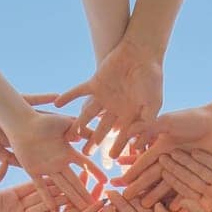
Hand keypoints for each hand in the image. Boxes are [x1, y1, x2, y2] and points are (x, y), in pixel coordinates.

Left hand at [8, 112, 108, 211]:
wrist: (21, 123)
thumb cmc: (43, 120)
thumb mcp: (65, 122)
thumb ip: (80, 128)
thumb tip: (94, 135)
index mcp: (67, 151)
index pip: (85, 165)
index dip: (95, 173)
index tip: (105, 182)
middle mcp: (58, 162)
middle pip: (74, 181)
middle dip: (84, 194)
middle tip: (94, 206)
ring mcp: (46, 168)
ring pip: (61, 186)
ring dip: (71, 198)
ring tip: (80, 210)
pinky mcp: (33, 171)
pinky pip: (41, 186)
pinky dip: (47, 197)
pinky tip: (54, 209)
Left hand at [55, 37, 164, 159]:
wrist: (141, 52)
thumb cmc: (151, 77)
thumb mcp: (153, 102)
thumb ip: (147, 120)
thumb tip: (139, 140)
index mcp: (130, 113)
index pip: (121, 134)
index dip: (117, 146)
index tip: (111, 158)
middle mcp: (115, 107)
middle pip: (101, 128)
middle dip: (94, 141)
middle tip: (85, 154)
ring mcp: (104, 96)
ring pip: (88, 114)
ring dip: (79, 124)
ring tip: (71, 135)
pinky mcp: (95, 83)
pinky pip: (78, 92)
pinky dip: (68, 97)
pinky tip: (57, 104)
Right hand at [112, 105, 211, 196]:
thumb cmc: (192, 119)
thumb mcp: (168, 121)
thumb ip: (149, 127)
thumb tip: (129, 136)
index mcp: (162, 147)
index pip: (144, 162)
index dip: (133, 171)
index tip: (121, 182)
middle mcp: (171, 159)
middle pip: (152, 176)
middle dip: (140, 187)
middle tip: (127, 198)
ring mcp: (184, 168)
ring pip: (167, 184)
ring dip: (156, 195)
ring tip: (146, 206)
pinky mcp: (198, 174)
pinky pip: (187, 188)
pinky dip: (180, 197)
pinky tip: (172, 209)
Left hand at [155, 150, 211, 211]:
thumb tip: (180, 201)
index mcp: (203, 205)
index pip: (183, 192)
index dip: (170, 183)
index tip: (156, 176)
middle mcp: (210, 192)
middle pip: (188, 177)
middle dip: (174, 168)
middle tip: (159, 158)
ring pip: (200, 169)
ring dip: (186, 161)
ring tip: (173, 152)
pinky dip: (206, 159)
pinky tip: (194, 152)